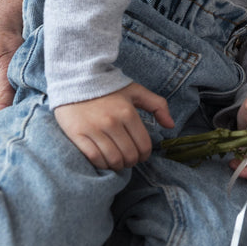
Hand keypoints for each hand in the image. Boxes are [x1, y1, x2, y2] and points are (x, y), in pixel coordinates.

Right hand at [54, 83, 174, 170]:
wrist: (75, 80)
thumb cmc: (108, 88)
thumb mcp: (136, 91)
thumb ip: (157, 105)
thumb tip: (171, 125)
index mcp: (128, 112)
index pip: (143, 145)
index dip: (145, 155)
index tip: (141, 155)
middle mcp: (112, 122)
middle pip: (129, 155)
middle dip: (132, 161)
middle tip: (129, 159)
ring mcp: (93, 129)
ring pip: (112, 159)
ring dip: (118, 165)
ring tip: (118, 161)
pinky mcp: (77, 134)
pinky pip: (94, 158)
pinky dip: (102, 164)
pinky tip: (104, 160)